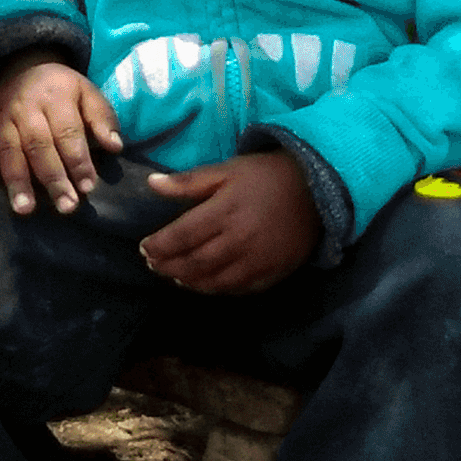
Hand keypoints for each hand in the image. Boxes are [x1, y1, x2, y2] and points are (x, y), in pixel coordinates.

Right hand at [0, 56, 120, 213]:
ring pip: (9, 150)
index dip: (78, 161)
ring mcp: (2, 117)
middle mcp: (26, 109)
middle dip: (53, 178)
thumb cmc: (61, 88)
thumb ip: (102, 118)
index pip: (68, 133)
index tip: (88, 187)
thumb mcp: (87, 92)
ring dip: (17, 180)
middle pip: (39, 147)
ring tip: (25, 208)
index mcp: (56, 99)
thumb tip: (115, 146)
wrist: (21, 64)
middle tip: (66, 206)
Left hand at [138, 151, 318, 294]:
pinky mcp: (275, 271)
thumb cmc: (265, 176)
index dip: (159, 246)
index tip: (143, 248)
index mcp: (226, 211)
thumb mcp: (226, 170)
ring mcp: (259, 259)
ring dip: (190, 282)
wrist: (317, 188)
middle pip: (195, 262)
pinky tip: (206, 284)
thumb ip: (188, 181)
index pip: (183, 236)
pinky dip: (219, 290)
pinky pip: (241, 288)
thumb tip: (151, 184)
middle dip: (169, 266)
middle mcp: (241, 240)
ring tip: (174, 276)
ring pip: (216, 281)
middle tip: (153, 265)